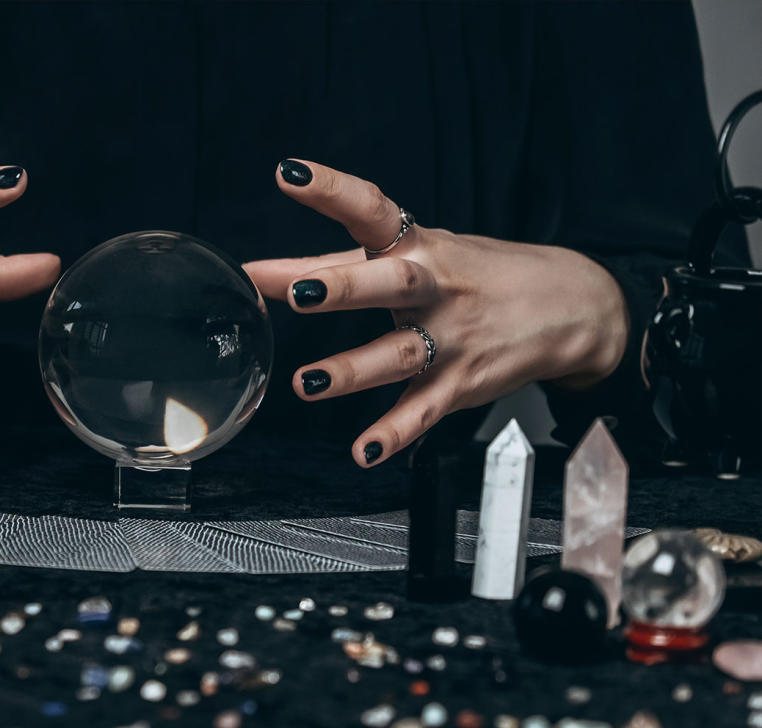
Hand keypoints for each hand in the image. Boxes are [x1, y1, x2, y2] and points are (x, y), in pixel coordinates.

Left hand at [245, 159, 627, 466]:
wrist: (571, 307)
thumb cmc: (473, 273)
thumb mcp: (411, 255)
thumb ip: (332, 263)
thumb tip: (258, 271)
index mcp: (417, 246)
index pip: (372, 209)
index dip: (331, 189)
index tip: (289, 174)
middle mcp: (434, 287)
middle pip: (390, 283)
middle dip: (345, 286)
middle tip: (300, 294)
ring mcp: (450, 337)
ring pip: (399, 354)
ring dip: (352, 370)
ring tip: (306, 383)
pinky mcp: (461, 382)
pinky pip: (424, 411)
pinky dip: (395, 433)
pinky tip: (363, 451)